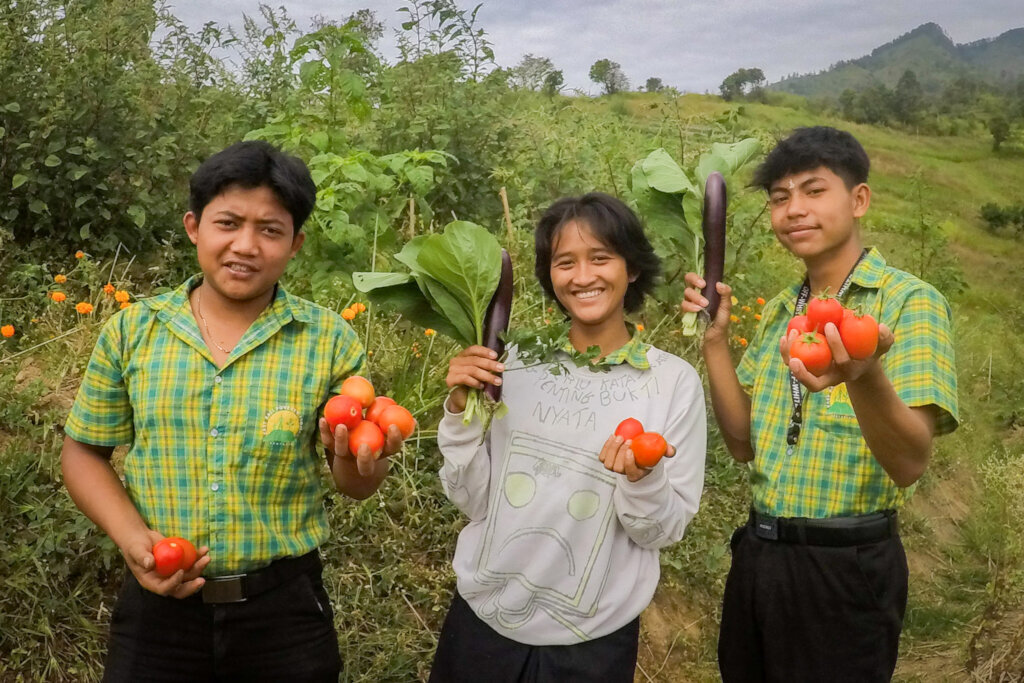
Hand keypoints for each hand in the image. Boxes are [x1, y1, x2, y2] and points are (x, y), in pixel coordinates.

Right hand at [123, 528, 209, 598]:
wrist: (142, 538)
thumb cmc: (135, 545)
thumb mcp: (136, 550)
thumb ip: (142, 557)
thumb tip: (149, 563)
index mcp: (151, 582)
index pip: (164, 589)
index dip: (173, 583)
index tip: (180, 571)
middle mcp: (164, 580)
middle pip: (180, 589)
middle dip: (192, 586)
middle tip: (201, 580)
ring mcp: (173, 572)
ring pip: (189, 575)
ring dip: (199, 568)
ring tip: (206, 557)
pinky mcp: (180, 563)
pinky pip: (191, 563)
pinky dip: (198, 557)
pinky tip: (204, 550)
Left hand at [318, 420, 403, 477]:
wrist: (354, 451)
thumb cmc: (376, 434)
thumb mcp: (386, 432)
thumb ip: (396, 424)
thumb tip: (413, 419)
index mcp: (382, 453)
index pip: (391, 449)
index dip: (393, 439)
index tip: (392, 427)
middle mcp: (363, 459)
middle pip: (364, 464)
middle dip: (365, 457)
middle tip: (364, 445)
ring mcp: (346, 456)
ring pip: (342, 452)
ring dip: (341, 441)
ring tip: (341, 426)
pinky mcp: (332, 449)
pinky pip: (327, 441)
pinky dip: (324, 431)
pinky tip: (323, 419)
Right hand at [444, 345, 504, 412]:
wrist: (461, 400)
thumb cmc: (472, 385)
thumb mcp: (480, 373)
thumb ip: (486, 367)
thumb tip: (499, 364)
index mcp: (463, 356)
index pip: (473, 349)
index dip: (484, 351)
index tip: (495, 356)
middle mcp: (456, 360)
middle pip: (475, 360)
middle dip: (490, 364)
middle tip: (501, 368)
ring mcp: (452, 370)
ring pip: (472, 370)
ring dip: (487, 375)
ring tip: (497, 381)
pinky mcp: (450, 380)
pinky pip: (465, 378)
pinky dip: (475, 382)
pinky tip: (481, 386)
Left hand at [598, 434, 675, 482]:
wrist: (638, 450)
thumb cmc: (649, 453)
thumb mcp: (660, 451)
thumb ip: (667, 451)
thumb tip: (670, 451)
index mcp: (636, 474)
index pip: (630, 472)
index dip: (629, 462)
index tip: (631, 449)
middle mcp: (624, 473)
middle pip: (617, 467)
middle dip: (620, 453)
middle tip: (627, 440)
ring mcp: (614, 467)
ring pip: (608, 463)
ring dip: (612, 449)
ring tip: (619, 437)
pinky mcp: (607, 460)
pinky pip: (602, 457)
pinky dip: (606, 447)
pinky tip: (613, 437)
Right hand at [680, 273, 732, 343]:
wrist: (715, 337)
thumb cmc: (721, 322)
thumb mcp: (726, 307)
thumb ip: (726, 295)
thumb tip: (719, 284)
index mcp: (706, 290)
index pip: (698, 277)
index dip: (697, 276)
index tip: (704, 283)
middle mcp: (696, 294)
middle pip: (688, 281)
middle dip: (694, 282)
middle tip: (702, 287)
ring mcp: (690, 302)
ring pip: (686, 293)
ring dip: (695, 297)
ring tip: (704, 306)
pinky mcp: (686, 312)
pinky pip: (684, 305)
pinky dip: (690, 307)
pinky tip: (697, 311)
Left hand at [780, 322, 894, 391]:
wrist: (857, 362)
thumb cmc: (869, 351)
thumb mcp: (881, 346)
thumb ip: (885, 339)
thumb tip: (882, 327)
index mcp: (848, 372)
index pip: (842, 362)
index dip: (837, 345)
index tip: (831, 325)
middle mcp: (830, 378)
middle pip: (814, 384)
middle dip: (803, 374)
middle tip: (795, 358)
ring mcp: (817, 375)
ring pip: (798, 373)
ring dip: (789, 358)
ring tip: (788, 337)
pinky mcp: (807, 368)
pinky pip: (793, 362)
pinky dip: (787, 351)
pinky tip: (785, 336)